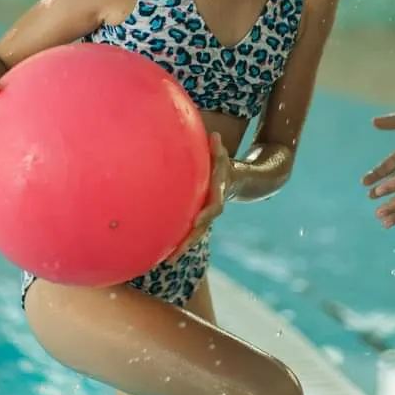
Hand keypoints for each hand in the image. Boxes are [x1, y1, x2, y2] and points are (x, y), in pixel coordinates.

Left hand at [170, 133, 231, 260]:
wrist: (235, 182)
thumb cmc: (224, 166)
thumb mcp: (222, 157)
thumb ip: (218, 148)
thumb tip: (214, 135)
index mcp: (218, 196)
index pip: (214, 207)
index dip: (207, 214)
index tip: (197, 219)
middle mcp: (211, 210)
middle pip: (201, 228)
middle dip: (190, 239)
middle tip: (177, 250)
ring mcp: (204, 218)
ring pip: (193, 235)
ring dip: (182, 247)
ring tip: (167, 259)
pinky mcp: (195, 220)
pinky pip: (187, 233)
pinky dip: (176, 242)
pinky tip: (160, 252)